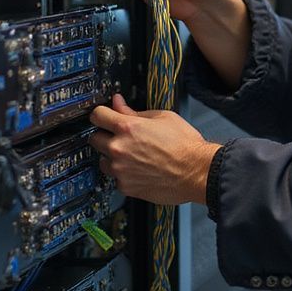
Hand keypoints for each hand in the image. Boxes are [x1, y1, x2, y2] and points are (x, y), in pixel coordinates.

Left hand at [88, 94, 220, 204]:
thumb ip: (135, 111)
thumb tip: (119, 103)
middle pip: (94, 138)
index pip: (97, 116)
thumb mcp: (162, 117)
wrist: (197, 171)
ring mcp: (120, 170)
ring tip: (132, 156)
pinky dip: (123, 174)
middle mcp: (119, 149)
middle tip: (121, 137)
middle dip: (106, 136)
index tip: (103, 116)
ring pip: (102, 160)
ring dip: (112, 157)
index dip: (101, 114)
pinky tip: (139, 169)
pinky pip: (115, 178)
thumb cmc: (185, 145)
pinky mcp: (125, 187)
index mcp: (127, 127)